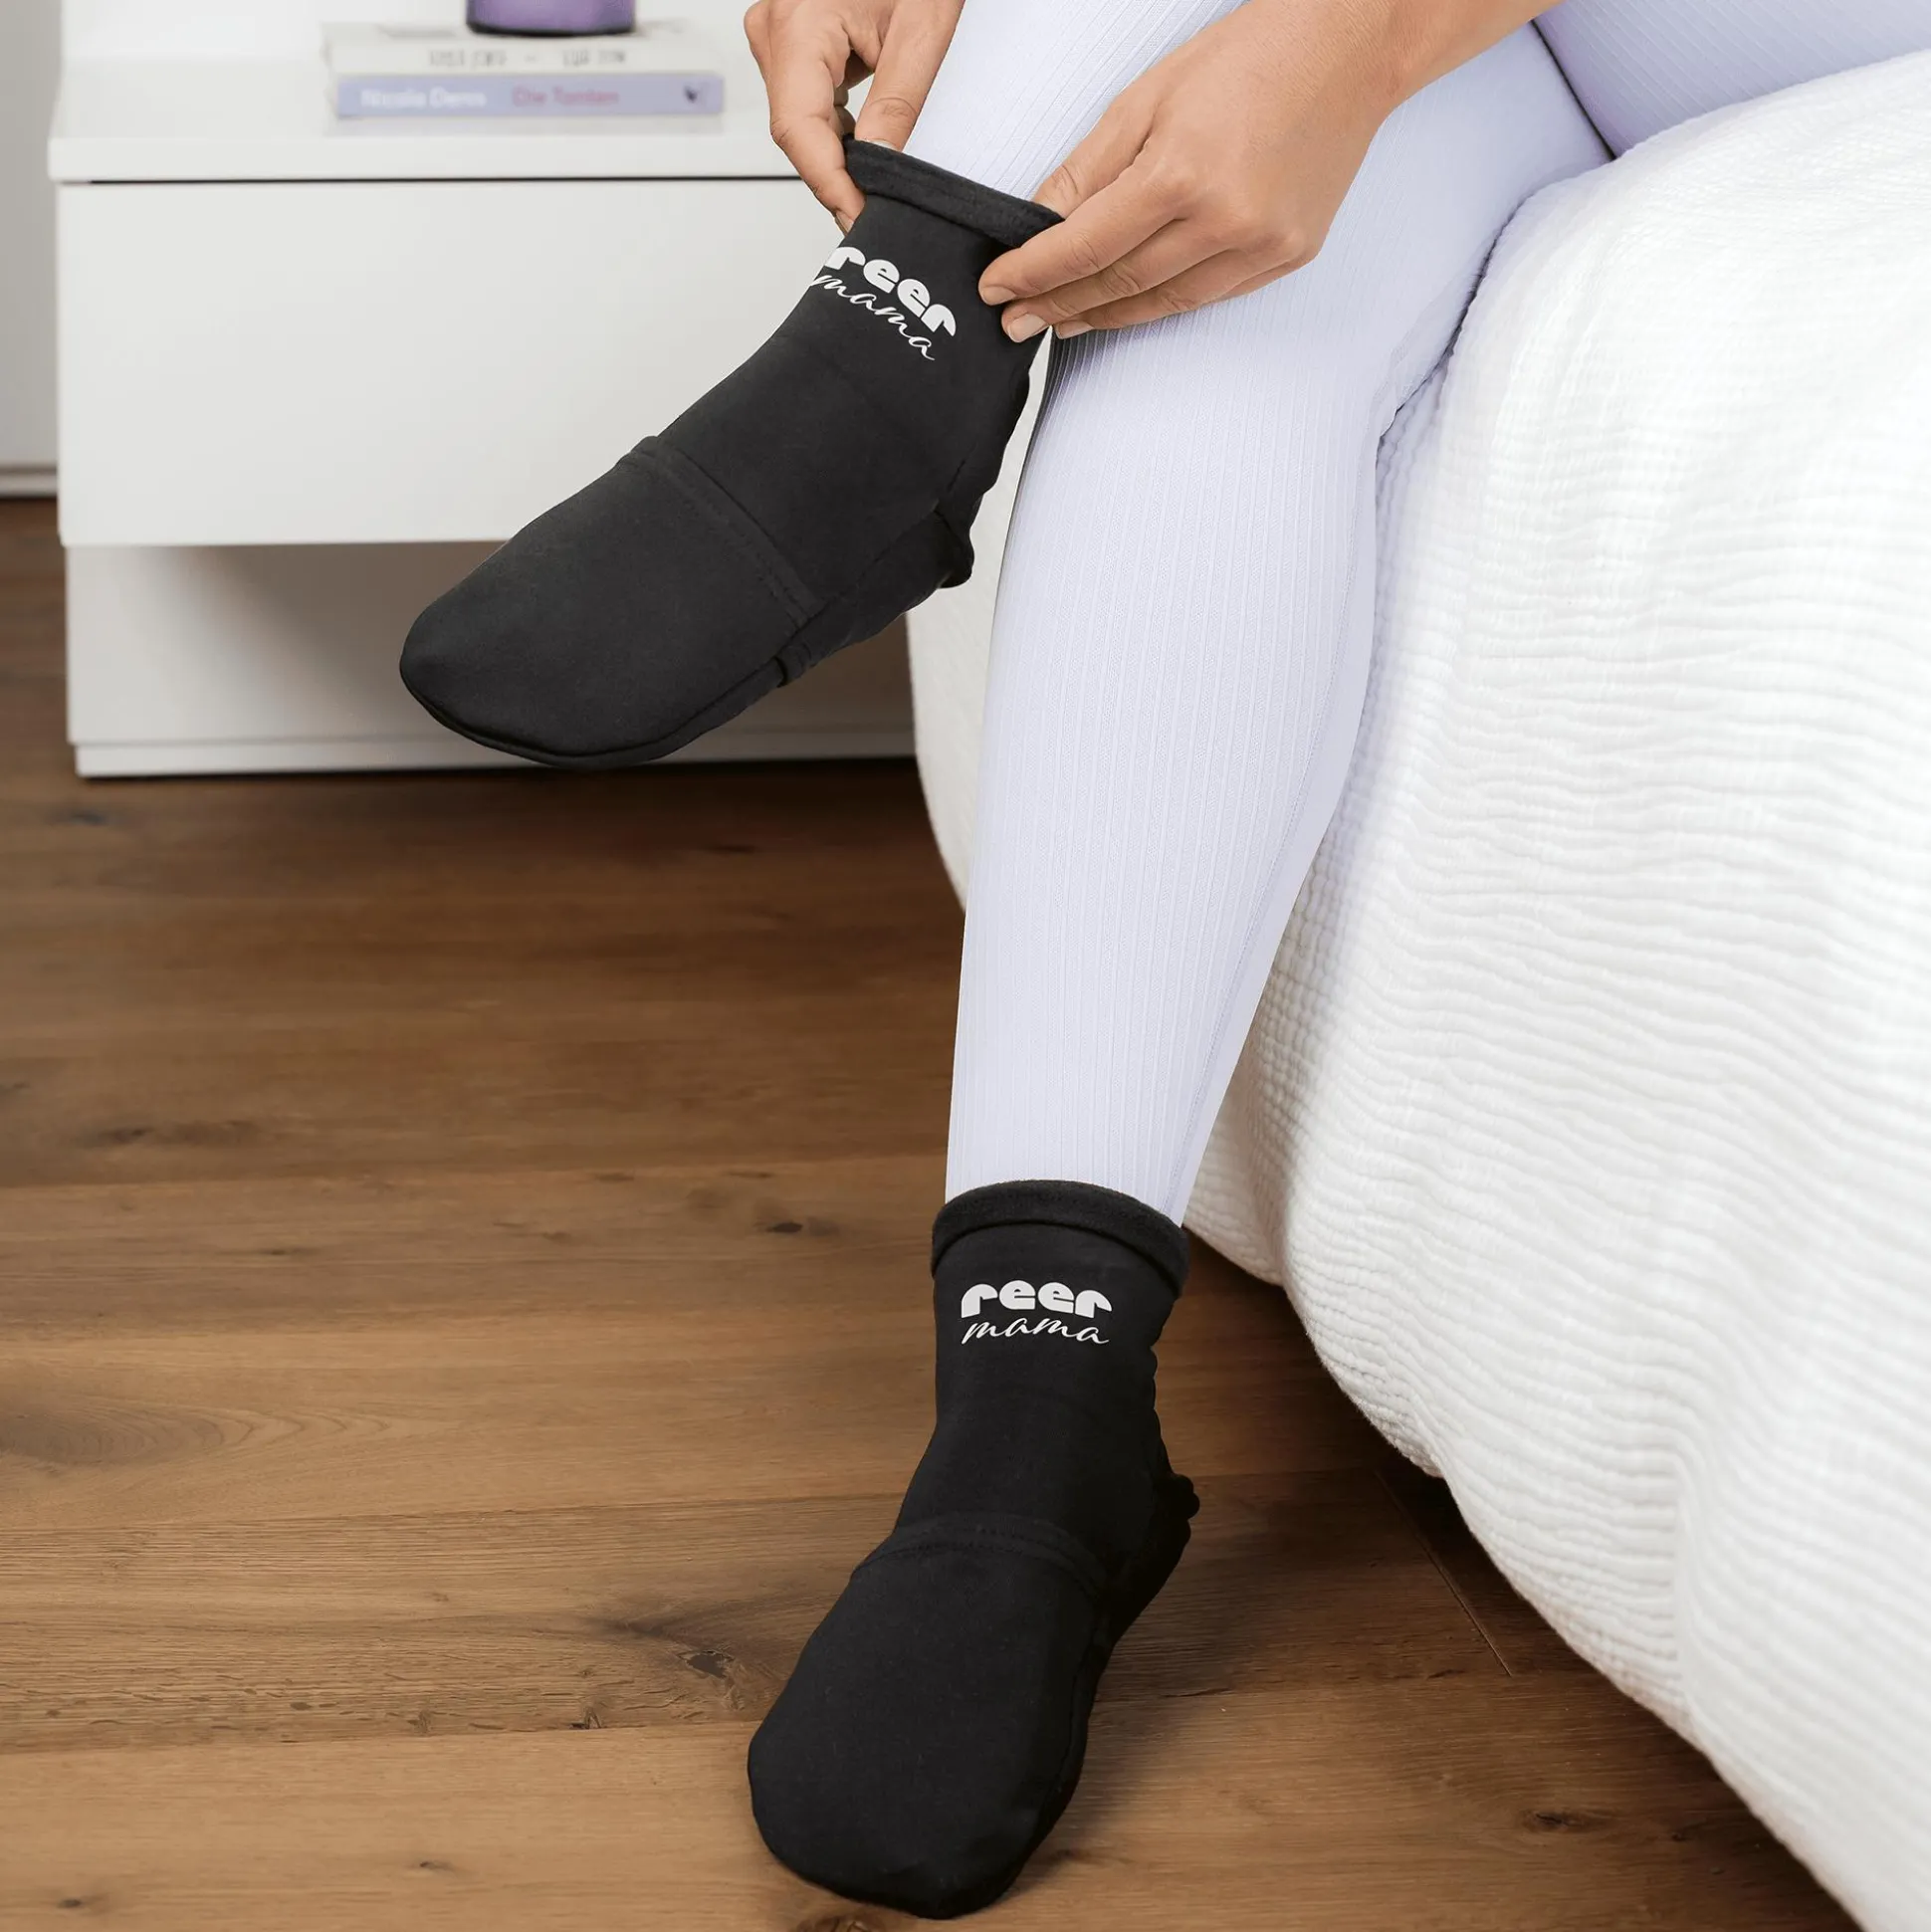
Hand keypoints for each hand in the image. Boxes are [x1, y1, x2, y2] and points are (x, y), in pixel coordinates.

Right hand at [744, 0, 964, 228]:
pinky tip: (867, 150)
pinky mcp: (795, 43)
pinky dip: (839, 132)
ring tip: (878, 188)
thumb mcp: (921, 30)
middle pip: (797, 131)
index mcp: (798, 24)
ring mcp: (779, 37)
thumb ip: (900, 103)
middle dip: (837, 178)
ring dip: (839, 158)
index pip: (799, 130)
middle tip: (877, 214)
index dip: (830, 185)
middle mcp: (775, 30)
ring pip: (802, 121)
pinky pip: (810, 102)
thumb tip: (882, 167)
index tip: (859, 219)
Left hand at [980, 0, 1520, 337]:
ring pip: (1163, 303)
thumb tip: (1037, 223)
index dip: (1034, 272)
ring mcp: (1261, 246)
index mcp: (1181, 174)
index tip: (997, 289)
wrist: (1348, 50)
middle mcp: (1224, 222)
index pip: (1085, 244)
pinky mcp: (1287, 257)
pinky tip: (1126, 306)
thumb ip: (1089, 168)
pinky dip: (1160, 305)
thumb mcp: (1148, 97)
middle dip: (1059, 304)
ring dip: (1104, 316)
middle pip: (1120, 282)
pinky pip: (1208, 296)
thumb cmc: (1248, 58)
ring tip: (1061, 322)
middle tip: (1015, 321)